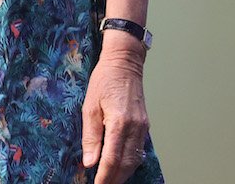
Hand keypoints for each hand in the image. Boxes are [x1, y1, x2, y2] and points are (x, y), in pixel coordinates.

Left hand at [81, 36, 149, 183]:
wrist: (124, 62)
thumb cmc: (104, 80)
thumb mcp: (89, 106)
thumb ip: (91, 136)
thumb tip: (89, 162)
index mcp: (119, 123)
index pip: (112, 159)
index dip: (104, 177)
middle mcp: (135, 128)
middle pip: (126, 164)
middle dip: (114, 180)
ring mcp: (142, 127)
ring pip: (134, 160)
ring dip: (122, 174)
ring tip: (109, 180)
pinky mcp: (145, 125)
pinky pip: (138, 150)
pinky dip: (129, 162)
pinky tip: (120, 166)